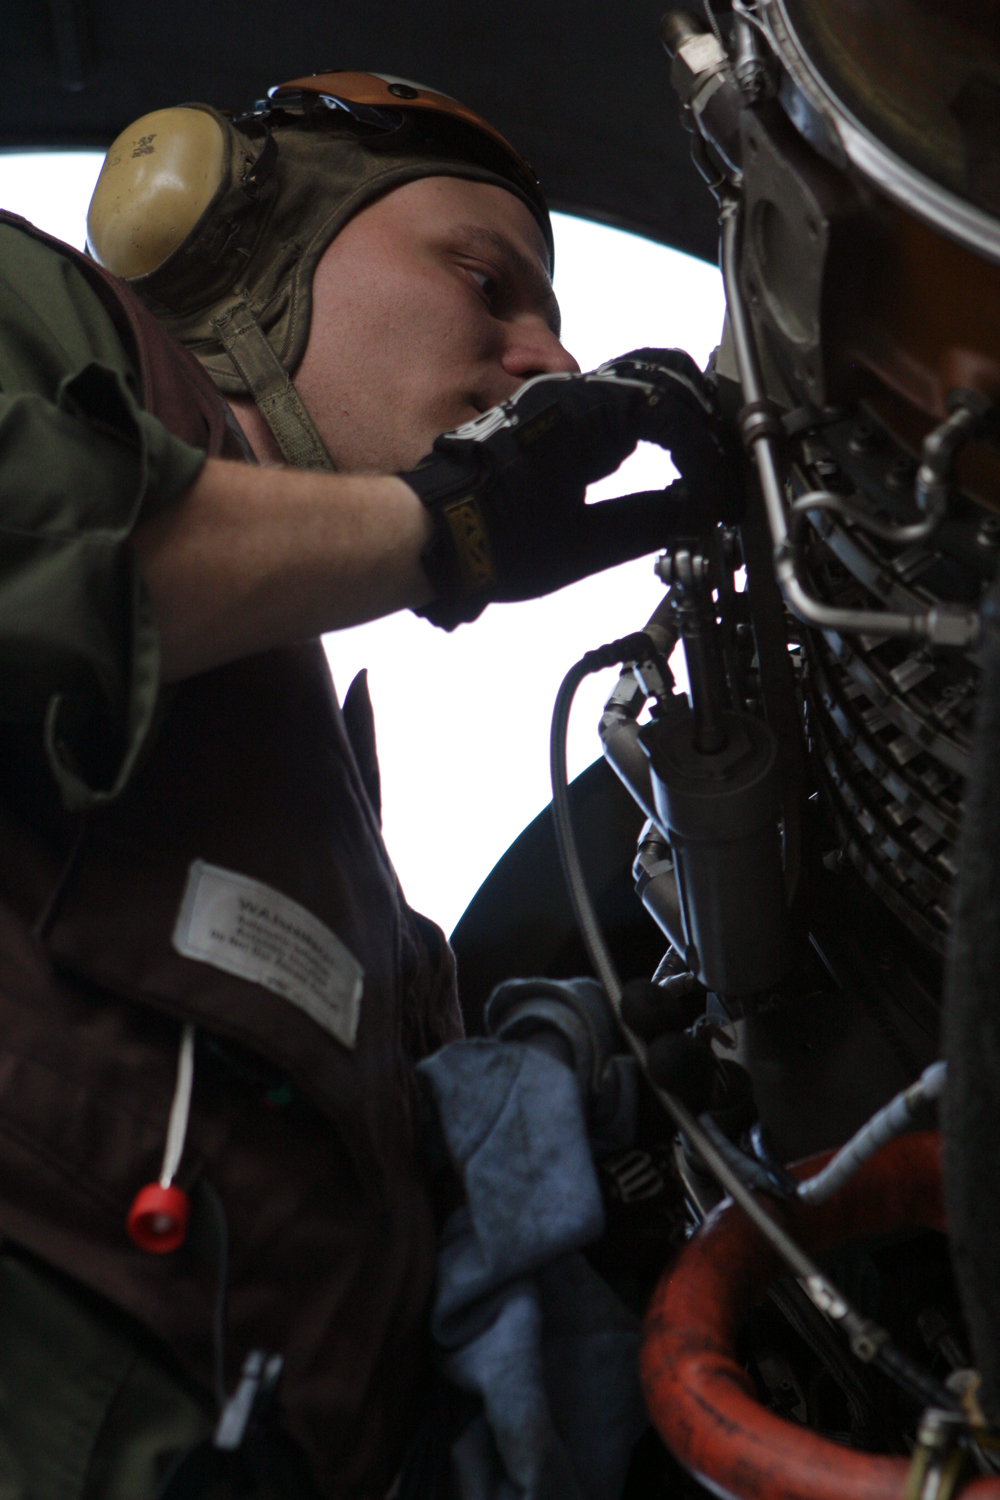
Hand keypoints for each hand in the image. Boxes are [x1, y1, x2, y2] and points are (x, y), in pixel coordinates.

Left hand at [400, 348, 743, 627]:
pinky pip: (594, 405)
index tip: (715, 477)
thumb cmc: (497, 538)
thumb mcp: (586, 544)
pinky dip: (624, 426)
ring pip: (624, 389)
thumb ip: (649, 522)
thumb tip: (692, 510)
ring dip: (658, 420)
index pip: (673, 407)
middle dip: (691, 415)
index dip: (704, 443)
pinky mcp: (533, 415)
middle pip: (655, 377)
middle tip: (711, 457)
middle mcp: (570, 393)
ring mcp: (549, 399)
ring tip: (680, 464)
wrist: (432, 533)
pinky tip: (625, 464)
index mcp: (590, 414)